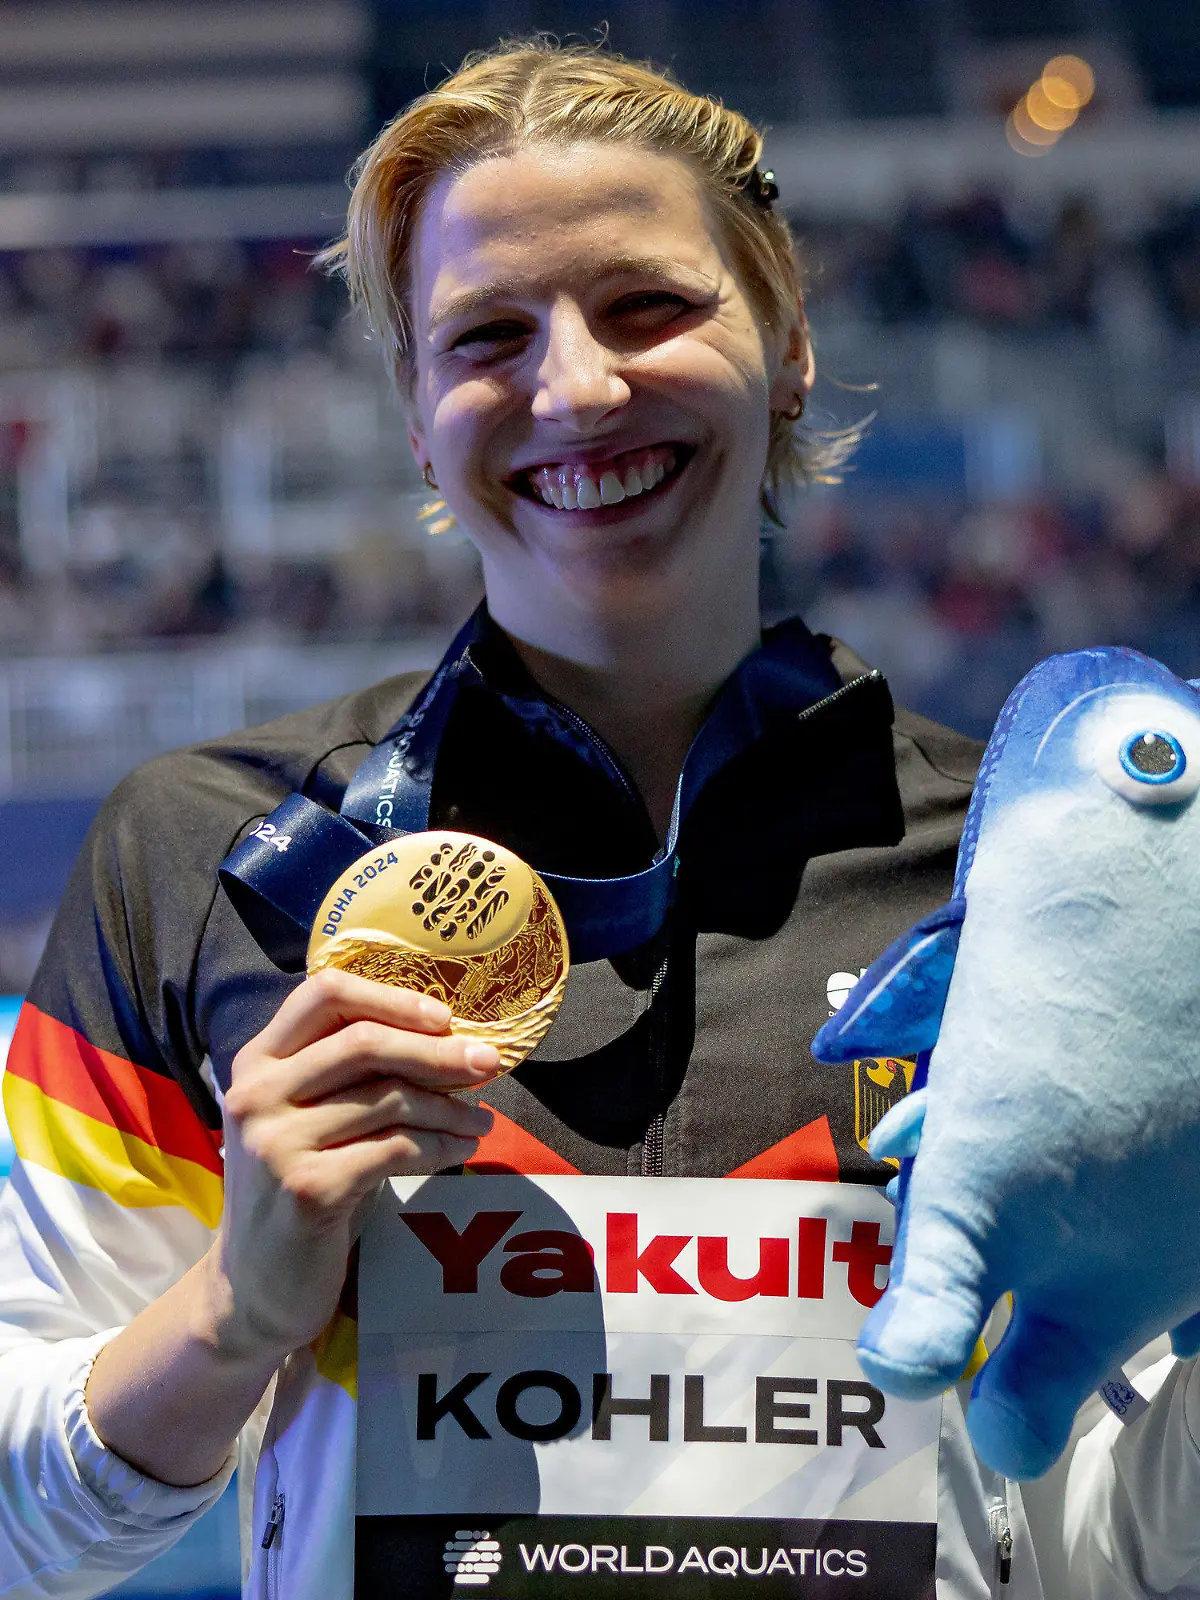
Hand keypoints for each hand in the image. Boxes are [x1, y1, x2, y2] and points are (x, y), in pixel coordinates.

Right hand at [206, 968, 496, 1360]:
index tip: (444, 1017)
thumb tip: (447, 1037)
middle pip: (365, 1042)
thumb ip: (348, 1073)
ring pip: (389, 1098)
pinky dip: (440, 1147)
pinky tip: (461, 1150)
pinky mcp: (307, 1189)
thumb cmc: (297, 1187)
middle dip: (438, 1052)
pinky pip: (396, 1149)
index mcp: (257, 1061)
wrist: (251, 1289)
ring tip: (482, 1120)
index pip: (323, 993)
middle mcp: (257, 1093)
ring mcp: (276, 1142)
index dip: (390, 997)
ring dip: (450, 1108)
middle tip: (489, 1064)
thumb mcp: (307, 1117)